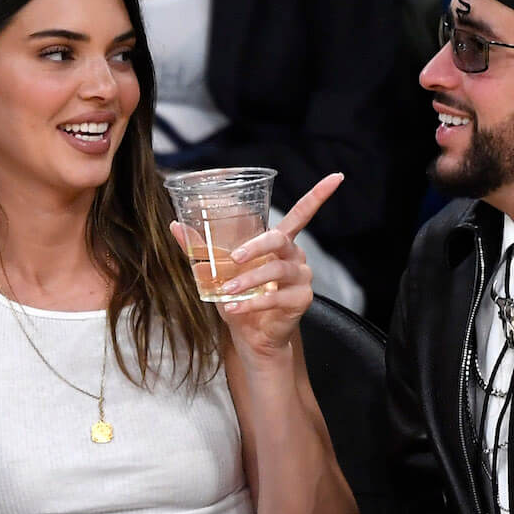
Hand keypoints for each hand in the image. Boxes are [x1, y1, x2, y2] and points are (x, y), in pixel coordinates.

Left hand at [187, 173, 342, 361]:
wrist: (250, 337)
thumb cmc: (238, 299)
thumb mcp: (216, 272)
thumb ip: (199, 249)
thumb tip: (175, 224)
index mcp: (279, 242)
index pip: (303, 213)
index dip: (319, 195)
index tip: (337, 177)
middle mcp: (295, 256)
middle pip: (280, 239)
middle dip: (256, 246)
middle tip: (234, 257)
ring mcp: (301, 278)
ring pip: (275, 270)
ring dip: (248, 281)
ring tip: (227, 292)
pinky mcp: (301, 300)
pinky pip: (275, 298)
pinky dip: (251, 304)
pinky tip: (235, 308)